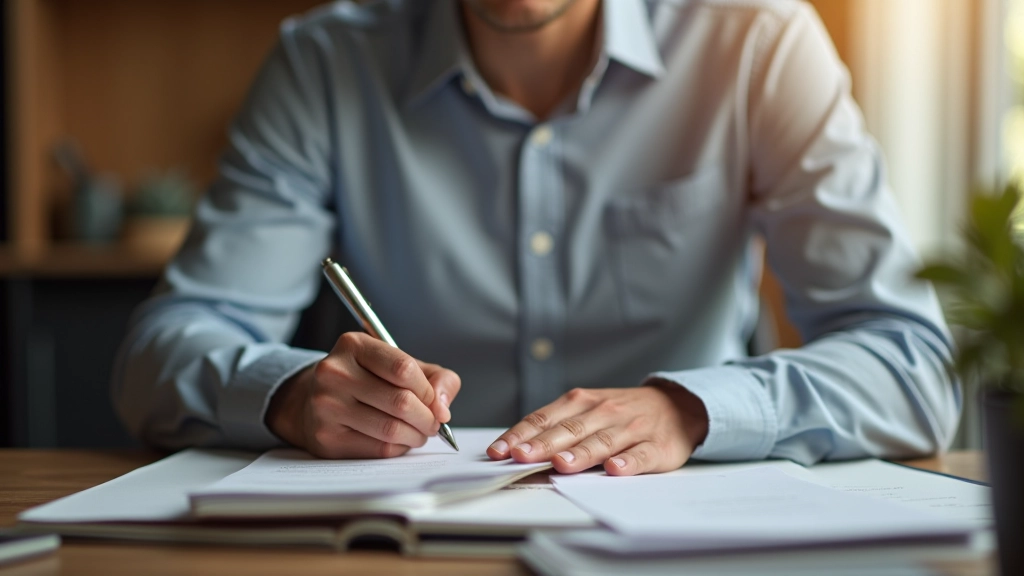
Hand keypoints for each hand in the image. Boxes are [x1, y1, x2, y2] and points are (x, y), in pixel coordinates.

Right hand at [265, 332, 460, 458]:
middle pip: (400, 402)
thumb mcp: (401, 365)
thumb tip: (442, 408)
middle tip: (433, 423)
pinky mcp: (326, 438)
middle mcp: (334, 372)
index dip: (428, 390)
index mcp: (354, 345)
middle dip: (428, 418)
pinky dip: (399, 448)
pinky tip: (399, 441)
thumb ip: (436, 378)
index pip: (404, 369)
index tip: (433, 400)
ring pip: (391, 429)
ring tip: (419, 433)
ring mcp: (326, 406)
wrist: (315, 401)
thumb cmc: (369, 381)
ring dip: (416, 436)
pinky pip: (378, 449)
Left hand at [487, 380, 707, 474]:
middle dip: (543, 444)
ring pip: (602, 441)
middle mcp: (604, 412)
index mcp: (581, 402)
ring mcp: (630, 428)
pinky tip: (614, 469)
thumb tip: (517, 448)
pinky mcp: (656, 446)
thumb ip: (557, 427)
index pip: (544, 418)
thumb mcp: (588, 410)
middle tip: (521, 457)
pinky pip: (640, 455)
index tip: (498, 451)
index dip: (520, 435)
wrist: (677, 406)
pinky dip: (627, 462)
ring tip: (562, 464)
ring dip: (581, 453)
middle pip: (569, 430)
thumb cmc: (621, 413)